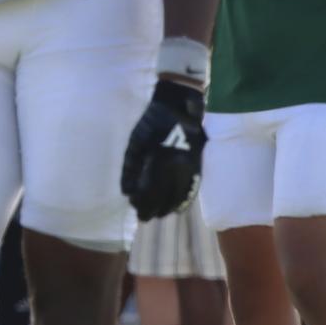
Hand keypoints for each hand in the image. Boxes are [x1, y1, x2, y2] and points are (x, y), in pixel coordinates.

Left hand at [122, 77, 206, 219]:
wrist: (179, 107)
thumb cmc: (152, 123)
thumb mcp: (135, 143)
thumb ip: (131, 169)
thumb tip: (127, 192)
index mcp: (160, 162)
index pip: (150, 192)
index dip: (142, 204)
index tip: (136, 211)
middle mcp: (177, 169)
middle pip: (164, 198)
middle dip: (153, 209)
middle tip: (144, 217)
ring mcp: (189, 168)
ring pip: (179, 196)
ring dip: (168, 207)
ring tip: (159, 214)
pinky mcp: (197, 165)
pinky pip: (192, 189)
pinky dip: (185, 200)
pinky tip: (178, 207)